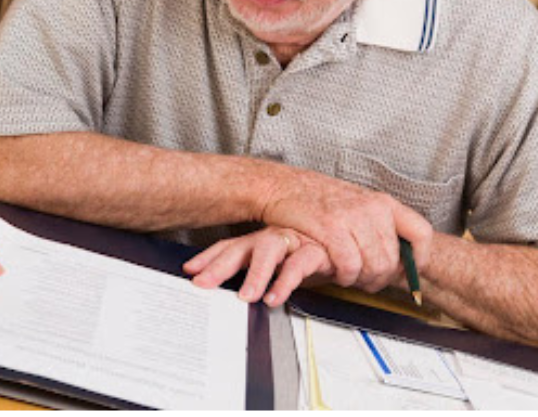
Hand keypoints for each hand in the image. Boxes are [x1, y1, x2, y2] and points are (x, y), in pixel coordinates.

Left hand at [184, 227, 333, 306]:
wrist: (348, 244)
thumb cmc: (308, 255)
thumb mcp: (278, 266)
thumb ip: (256, 276)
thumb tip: (228, 293)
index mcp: (260, 242)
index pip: (229, 247)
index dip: (208, 257)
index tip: (189, 269)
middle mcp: (273, 239)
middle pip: (240, 248)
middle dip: (219, 265)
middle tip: (202, 284)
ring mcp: (293, 241)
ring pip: (268, 250)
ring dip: (256, 274)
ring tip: (246, 296)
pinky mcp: (316, 250)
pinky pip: (299, 265)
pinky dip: (286, 282)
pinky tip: (275, 297)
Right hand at [257, 165, 432, 293]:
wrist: (282, 186)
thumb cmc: (316, 198)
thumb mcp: (356, 203)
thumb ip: (378, 224)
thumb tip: (401, 254)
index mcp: (382, 202)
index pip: (421, 232)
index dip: (420, 258)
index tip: (410, 270)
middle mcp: (371, 208)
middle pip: (392, 259)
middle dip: (380, 278)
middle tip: (366, 281)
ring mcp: (351, 218)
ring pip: (373, 266)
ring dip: (361, 279)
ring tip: (349, 276)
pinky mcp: (330, 229)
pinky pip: (349, 265)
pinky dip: (344, 276)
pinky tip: (336, 273)